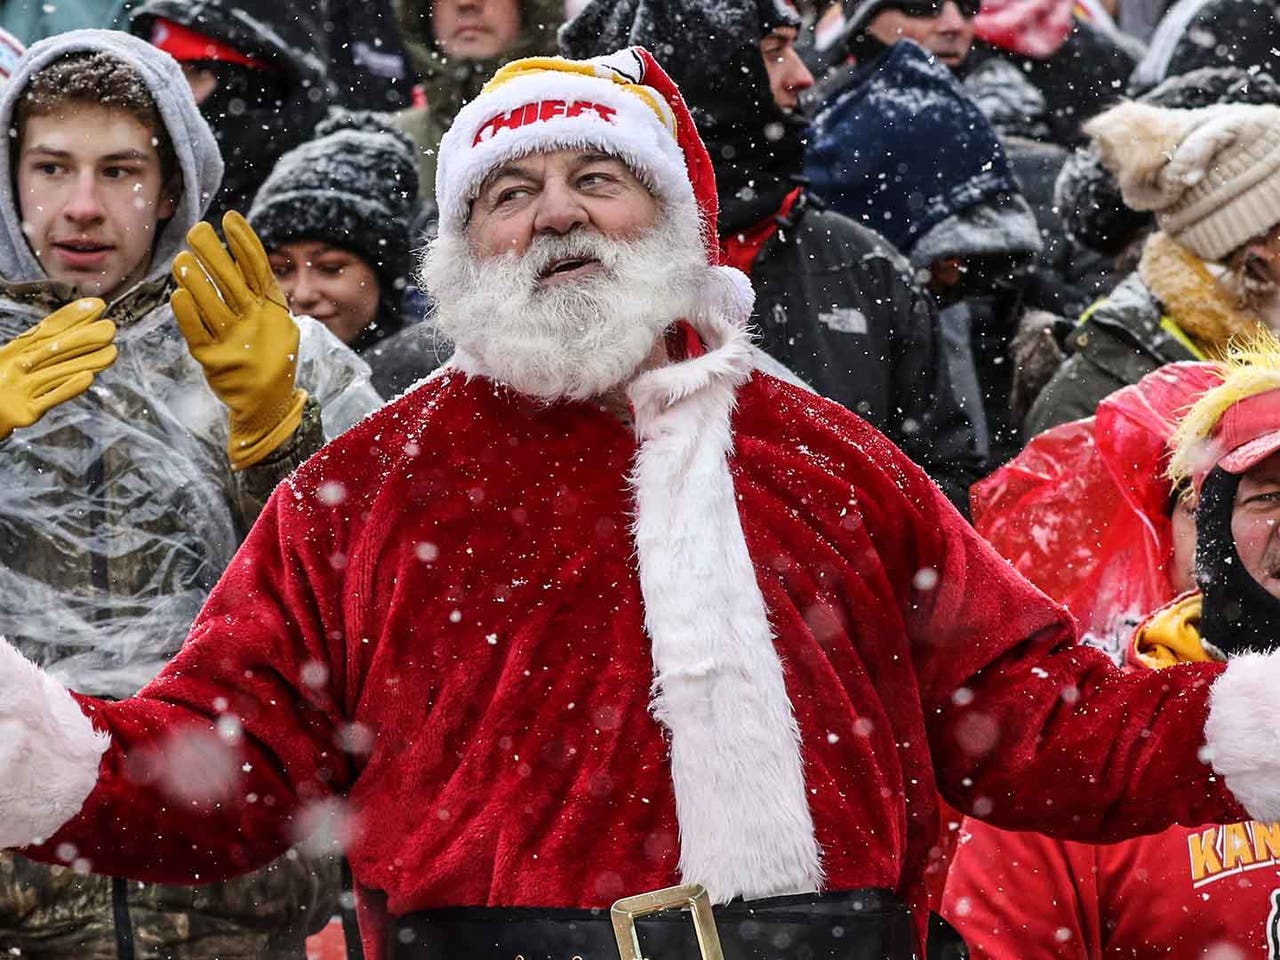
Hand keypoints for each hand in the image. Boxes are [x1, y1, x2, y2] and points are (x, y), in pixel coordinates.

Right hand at [0, 298, 113, 440]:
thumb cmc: (3, 383)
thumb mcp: (16, 359)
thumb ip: (41, 346)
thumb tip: (76, 329)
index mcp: (15, 351)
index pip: (47, 330)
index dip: (71, 317)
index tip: (97, 305)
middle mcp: (17, 366)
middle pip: (55, 349)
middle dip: (84, 338)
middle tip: (111, 328)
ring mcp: (21, 388)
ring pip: (58, 372)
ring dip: (86, 362)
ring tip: (112, 353)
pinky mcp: (25, 411)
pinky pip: (50, 399)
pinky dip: (68, 389)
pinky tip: (89, 378)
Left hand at [171, 211, 306, 469]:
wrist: (268, 402)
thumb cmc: (268, 354)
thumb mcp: (277, 321)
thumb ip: (261, 292)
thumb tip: (240, 254)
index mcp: (273, 311)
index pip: (259, 269)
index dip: (244, 242)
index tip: (229, 218)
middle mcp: (256, 324)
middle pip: (233, 283)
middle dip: (214, 254)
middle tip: (196, 230)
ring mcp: (236, 343)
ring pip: (214, 306)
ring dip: (196, 280)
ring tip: (181, 258)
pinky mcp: (214, 361)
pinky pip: (198, 333)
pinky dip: (187, 313)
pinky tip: (177, 293)